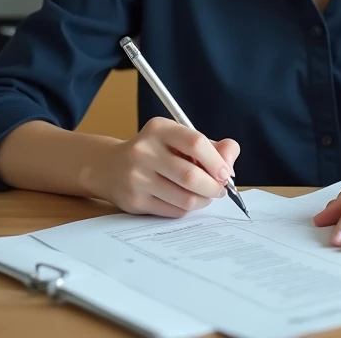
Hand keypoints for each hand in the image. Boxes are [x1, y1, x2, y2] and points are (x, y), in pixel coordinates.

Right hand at [100, 117, 239, 217]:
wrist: (110, 167)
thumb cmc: (156, 152)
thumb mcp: (179, 139)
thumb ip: (211, 147)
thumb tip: (230, 164)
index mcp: (159, 129)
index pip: (195, 143)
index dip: (217, 161)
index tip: (226, 173)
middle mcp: (144, 151)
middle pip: (191, 175)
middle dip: (214, 186)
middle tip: (220, 189)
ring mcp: (137, 178)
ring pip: (185, 198)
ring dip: (204, 200)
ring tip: (206, 195)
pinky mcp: (134, 201)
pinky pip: (174, 211)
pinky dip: (188, 208)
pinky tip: (186, 200)